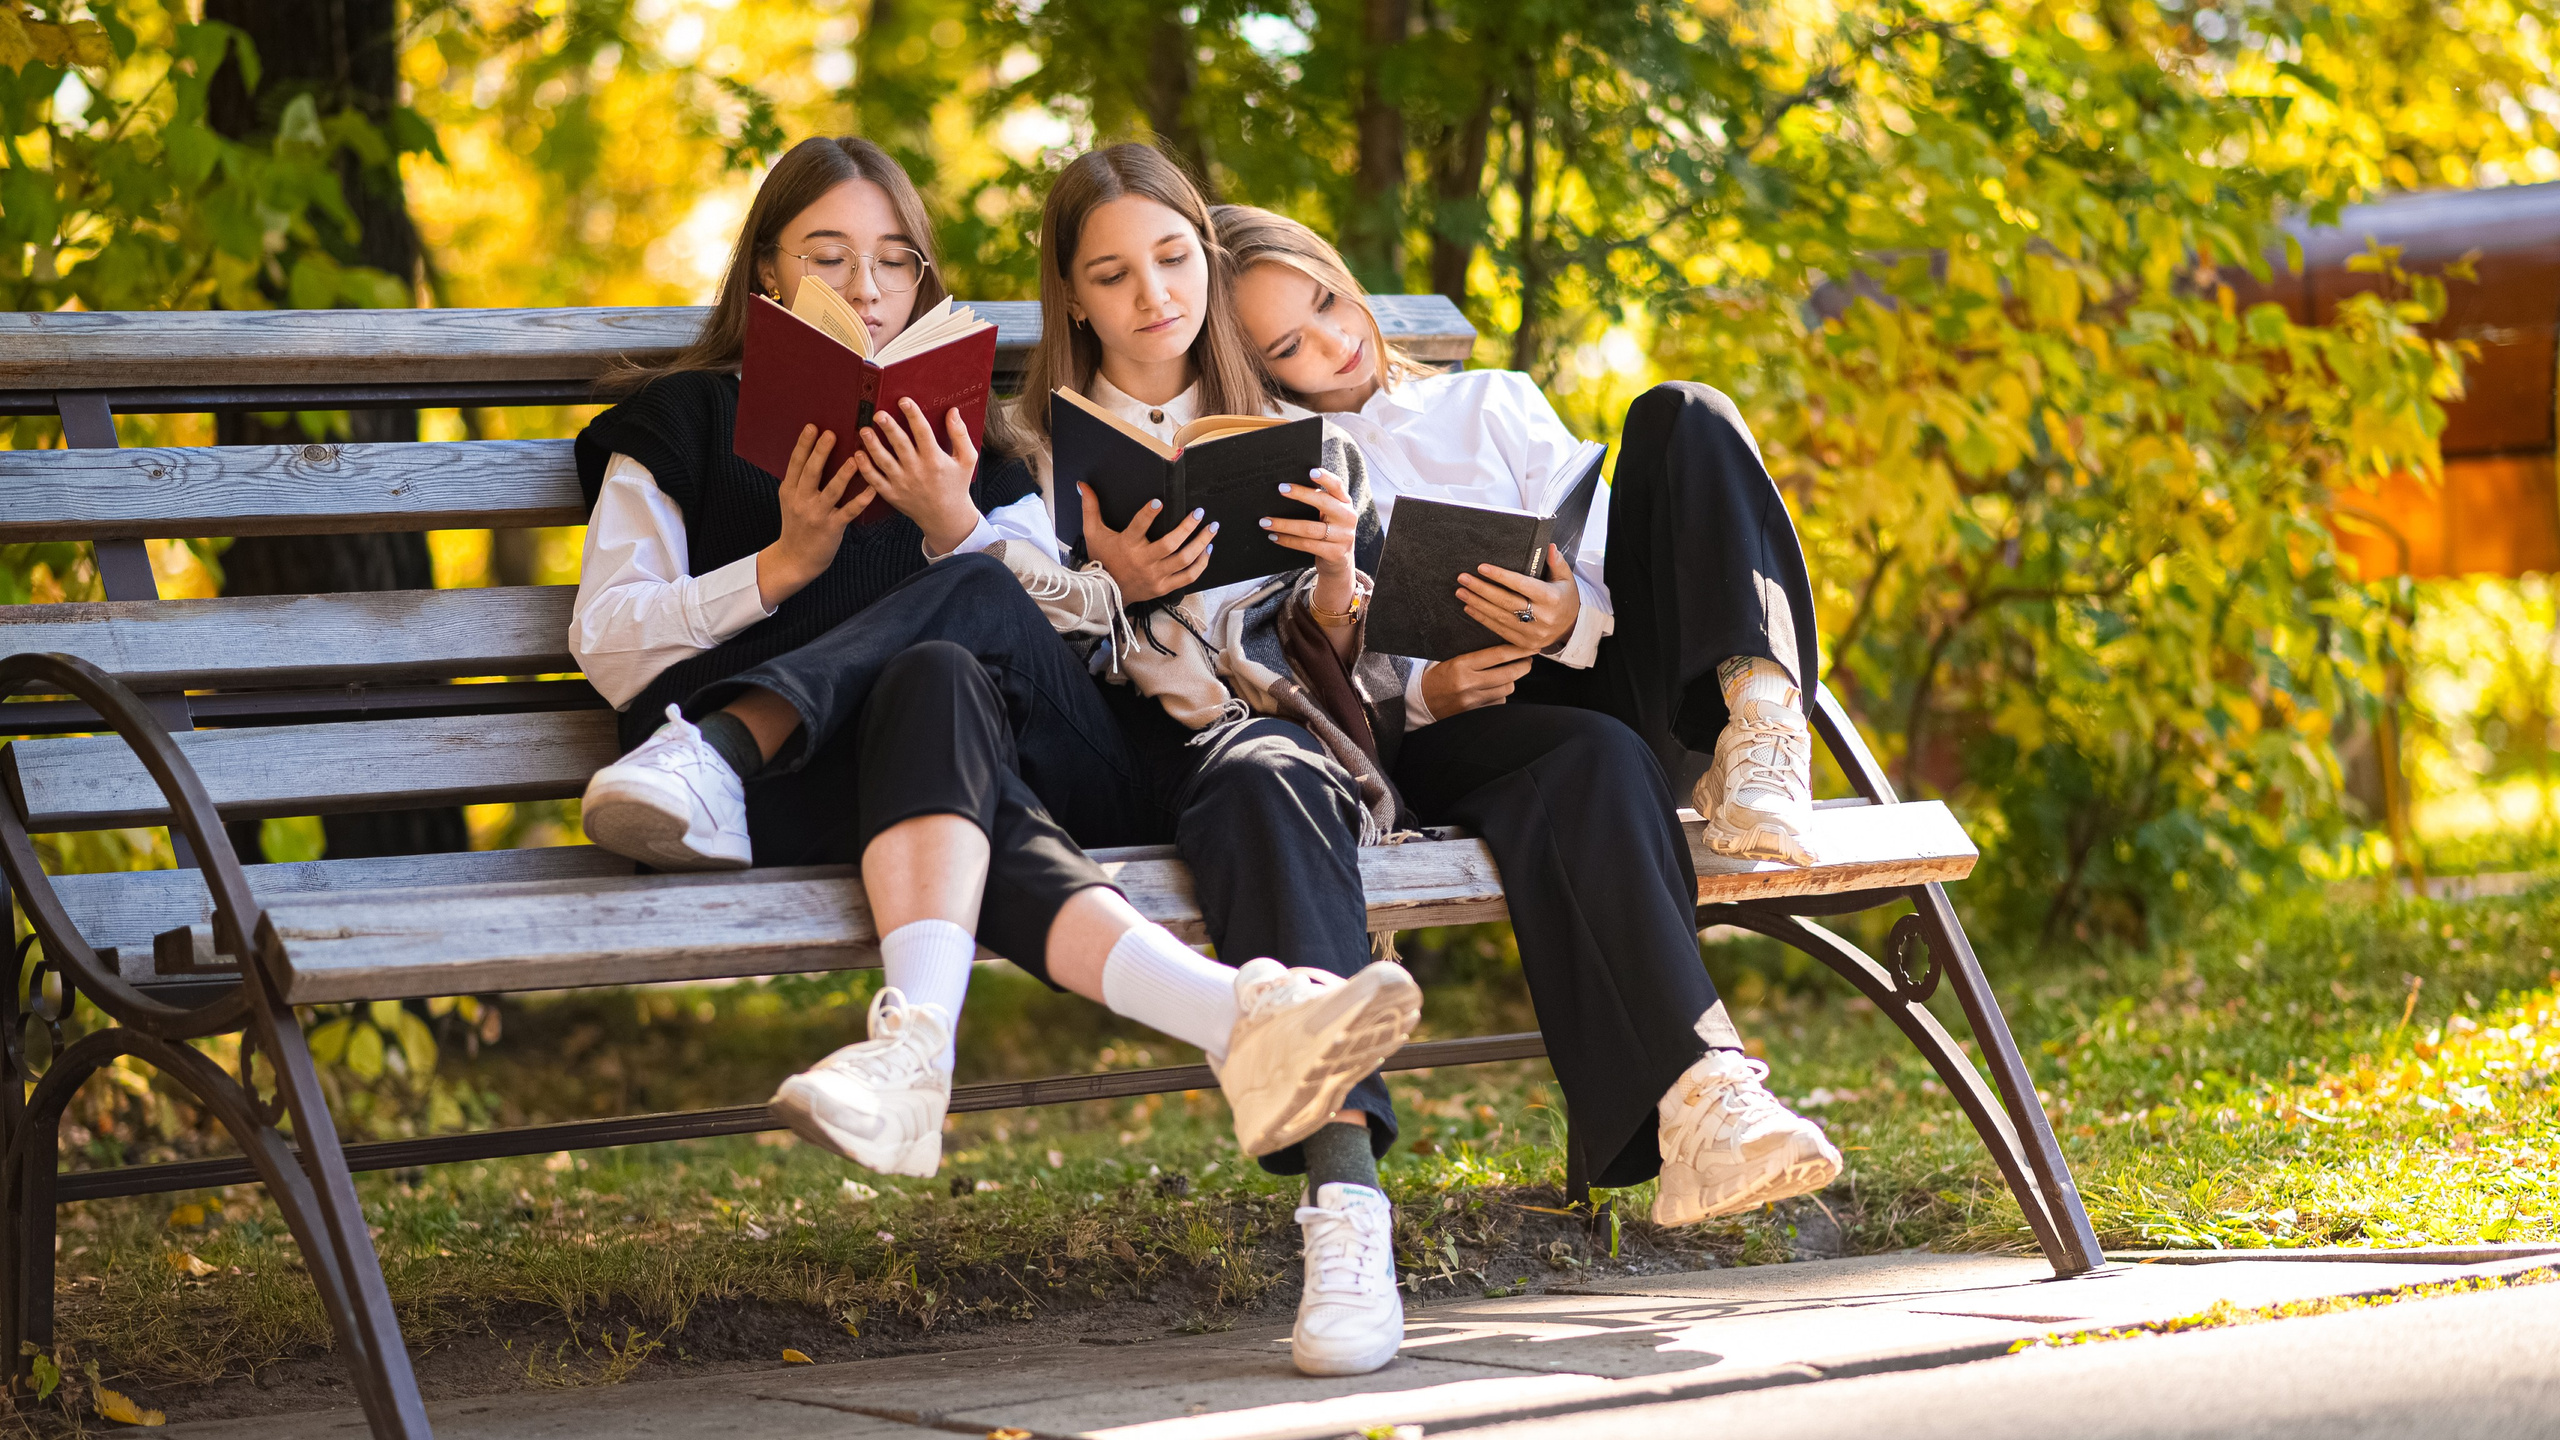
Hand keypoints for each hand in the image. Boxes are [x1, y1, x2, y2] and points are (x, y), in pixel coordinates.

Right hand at [757, 423, 873, 607]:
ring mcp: (817, 514)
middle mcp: (801, 500)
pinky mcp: (832, 527)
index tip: (812, 426)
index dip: (804, 444)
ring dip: (843, 473)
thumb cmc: (797, 526)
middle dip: (821, 452)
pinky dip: (861, 499)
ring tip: (856, 458)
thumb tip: (813, 453)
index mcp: (789, 490)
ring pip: (831, 490)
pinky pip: (848, 511)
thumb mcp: (790, 501)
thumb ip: (800, 481)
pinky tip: (871, 488)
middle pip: (811, 472)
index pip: (795, 463)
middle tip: (832, 433)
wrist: (795, 558)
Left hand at [856, 397, 981, 555]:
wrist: (946, 517)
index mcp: (935, 460)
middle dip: (889, 428)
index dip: (913, 415)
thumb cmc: (956, 484)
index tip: (904, 401)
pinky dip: (865, 468)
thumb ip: (960, 435)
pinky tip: (858, 454)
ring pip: (884, 461)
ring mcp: (903, 484)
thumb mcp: (967, 460)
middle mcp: (918, 471)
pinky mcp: (892, 494)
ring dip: (873, 445)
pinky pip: (875, 480)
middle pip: (900, 445)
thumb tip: (953, 411)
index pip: (923, 433)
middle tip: (878, 414)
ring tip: (864, 430)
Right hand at [1082, 483, 1214, 602]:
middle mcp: (1143, 561)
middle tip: (1199, 512)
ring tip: (1212, 528)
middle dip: (1188, 527)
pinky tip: (1207, 550)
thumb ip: (1090, 508)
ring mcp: (1155, 576)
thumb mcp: (1093, 533)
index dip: (1148, 514)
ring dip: (1201, 543)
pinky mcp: (1164, 587)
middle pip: (1170, 544)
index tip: (1159, 501)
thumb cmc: (1101, 559)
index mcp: (1127, 545)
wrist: (1105, 593)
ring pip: (1184, 559)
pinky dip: (1201, 564)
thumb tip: (1083, 485)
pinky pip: (1188, 577)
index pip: (1138, 527)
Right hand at [1418, 644, 1535, 719]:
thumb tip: (1506, 647)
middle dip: (1524, 665)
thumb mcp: (1452, 658)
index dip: (1519, 649)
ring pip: (1507, 689)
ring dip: (1513, 680)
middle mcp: (1469, 683)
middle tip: (1528, 659)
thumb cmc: (1437, 676)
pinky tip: (1496, 689)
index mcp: (1462, 664)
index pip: (1498, 654)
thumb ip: (1477, 655)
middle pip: (1509, 673)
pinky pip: (1499, 703)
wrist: (1420, 701)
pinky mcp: (1475, 713)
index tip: (1530, 646)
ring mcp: (1473, 701)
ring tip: (1512, 672)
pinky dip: (1501, 695)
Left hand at [1456, 545, 1579, 651]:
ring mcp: (1532, 633)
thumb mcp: (1566, 579)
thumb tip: (1549, 546)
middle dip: (1481, 589)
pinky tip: (1470, 608)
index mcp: (1552, 599)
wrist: (1571, 628)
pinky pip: (1499, 630)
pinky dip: (1482, 618)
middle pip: (1505, 601)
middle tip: (1463, 579)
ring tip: (1461, 592)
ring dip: (1477, 604)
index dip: (1500, 576)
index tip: (1482, 568)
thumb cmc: (1565, 598)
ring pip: (1499, 617)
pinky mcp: (1524, 643)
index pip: (1521, 585)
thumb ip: (1557, 562)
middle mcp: (1542, 617)